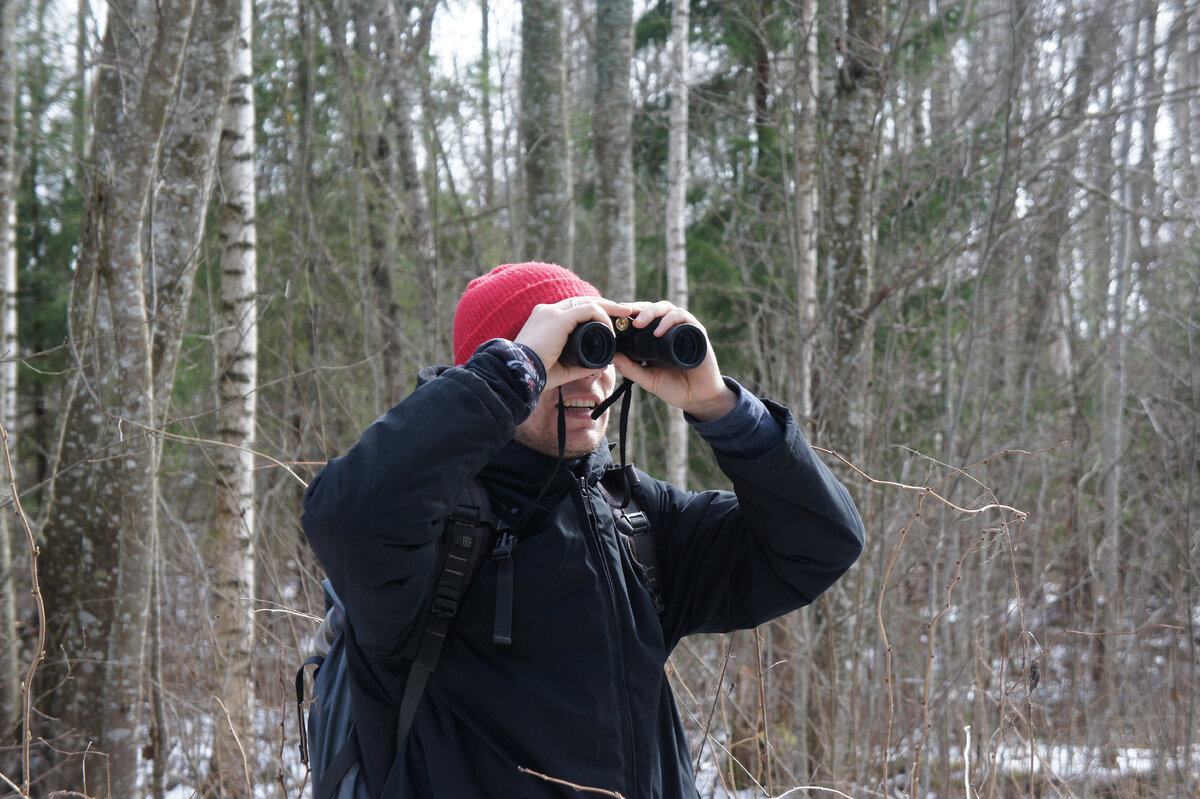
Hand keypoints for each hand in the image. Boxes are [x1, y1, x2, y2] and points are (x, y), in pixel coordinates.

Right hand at [514, 296, 633, 389]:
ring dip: (608, 309)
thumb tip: (599, 366)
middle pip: (583, 301)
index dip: (594, 313)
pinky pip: (588, 310)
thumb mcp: (561, 368)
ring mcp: (552, 312)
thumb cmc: (535, 374)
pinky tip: (610, 329)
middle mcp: (547, 311)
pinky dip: (603, 317)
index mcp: (544, 320)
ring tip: (624, 317)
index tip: (611, 322)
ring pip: (588, 302)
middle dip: (606, 305)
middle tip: (625, 311)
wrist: (517, 374)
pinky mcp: (558, 319)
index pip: (574, 309)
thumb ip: (579, 365)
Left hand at [612, 302, 736, 421]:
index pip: (643, 316)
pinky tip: (658, 332)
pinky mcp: (697, 333)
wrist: (698, 399)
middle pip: (653, 308)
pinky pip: (683, 318)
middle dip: (637, 309)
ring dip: (651, 312)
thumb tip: (612, 356)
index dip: (630, 313)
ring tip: (639, 324)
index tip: (614, 315)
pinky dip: (669, 321)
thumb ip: (631, 369)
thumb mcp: (648, 379)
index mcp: (658, 337)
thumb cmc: (675, 388)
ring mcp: (684, 329)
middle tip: (624, 316)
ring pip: (667, 308)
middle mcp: (671, 329)